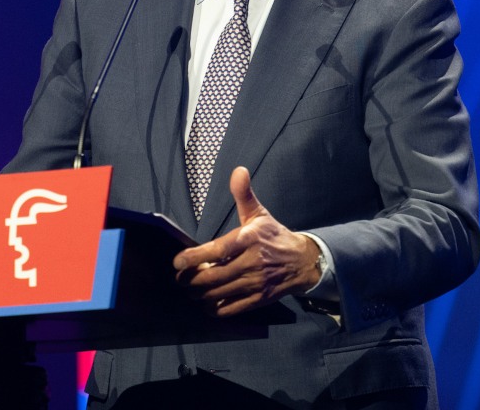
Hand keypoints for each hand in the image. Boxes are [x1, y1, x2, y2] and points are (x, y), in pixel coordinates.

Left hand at [172, 166, 320, 316]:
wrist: (302, 262)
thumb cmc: (274, 236)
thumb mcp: (259, 214)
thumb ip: (244, 194)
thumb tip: (238, 170)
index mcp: (249, 240)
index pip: (217, 251)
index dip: (194, 257)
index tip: (177, 261)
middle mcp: (251, 263)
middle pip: (212, 277)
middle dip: (190, 280)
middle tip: (180, 277)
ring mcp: (255, 284)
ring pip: (218, 294)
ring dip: (198, 294)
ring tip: (190, 288)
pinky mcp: (258, 300)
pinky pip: (230, 309)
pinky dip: (214, 307)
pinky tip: (207, 301)